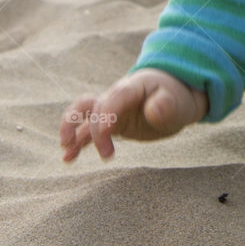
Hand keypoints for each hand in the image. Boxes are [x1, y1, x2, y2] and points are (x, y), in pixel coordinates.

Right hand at [60, 70, 208, 162]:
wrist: (172, 97)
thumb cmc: (175, 98)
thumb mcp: (177, 102)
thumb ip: (166, 105)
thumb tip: (154, 111)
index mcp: (133, 87)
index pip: (116, 98)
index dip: (109, 113)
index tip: (107, 132)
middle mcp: (116, 96)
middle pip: (95, 107)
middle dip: (97, 131)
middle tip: (107, 155)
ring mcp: (110, 109)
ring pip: (82, 113)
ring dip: (72, 128)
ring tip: (66, 150)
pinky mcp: (108, 123)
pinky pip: (87, 129)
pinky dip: (77, 142)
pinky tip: (68, 158)